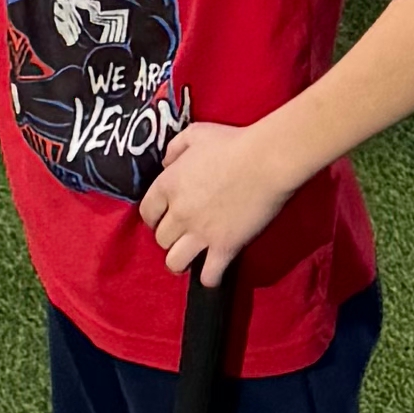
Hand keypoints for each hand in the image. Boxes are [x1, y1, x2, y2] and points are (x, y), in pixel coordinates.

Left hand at [139, 116, 296, 287]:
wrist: (266, 160)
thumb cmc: (233, 142)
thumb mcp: (195, 134)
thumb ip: (174, 149)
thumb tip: (166, 163)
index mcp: (168, 185)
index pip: (146, 213)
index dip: (154, 217)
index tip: (163, 218)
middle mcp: (179, 212)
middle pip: (160, 239)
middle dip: (170, 237)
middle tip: (183, 234)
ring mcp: (201, 232)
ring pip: (175, 262)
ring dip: (180, 261)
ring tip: (191, 257)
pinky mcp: (225, 246)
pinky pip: (209, 275)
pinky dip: (209, 278)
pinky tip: (213, 273)